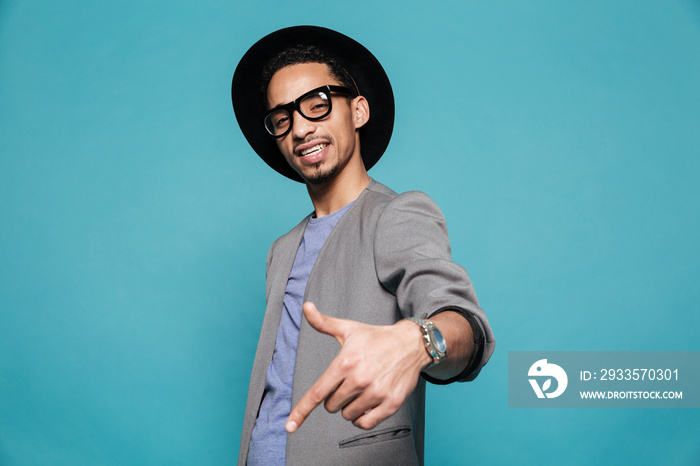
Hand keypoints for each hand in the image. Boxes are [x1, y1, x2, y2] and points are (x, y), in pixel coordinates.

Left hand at [285, 302, 431, 432]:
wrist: (411, 344)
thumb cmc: (376, 337)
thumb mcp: (348, 329)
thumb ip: (323, 322)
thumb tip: (305, 306)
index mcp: (345, 362)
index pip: (318, 393)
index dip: (301, 411)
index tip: (289, 426)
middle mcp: (360, 379)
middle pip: (331, 406)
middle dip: (335, 397)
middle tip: (349, 382)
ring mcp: (376, 392)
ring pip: (347, 415)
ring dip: (349, 407)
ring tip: (360, 390)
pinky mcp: (391, 403)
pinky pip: (366, 423)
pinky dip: (362, 418)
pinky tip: (367, 405)